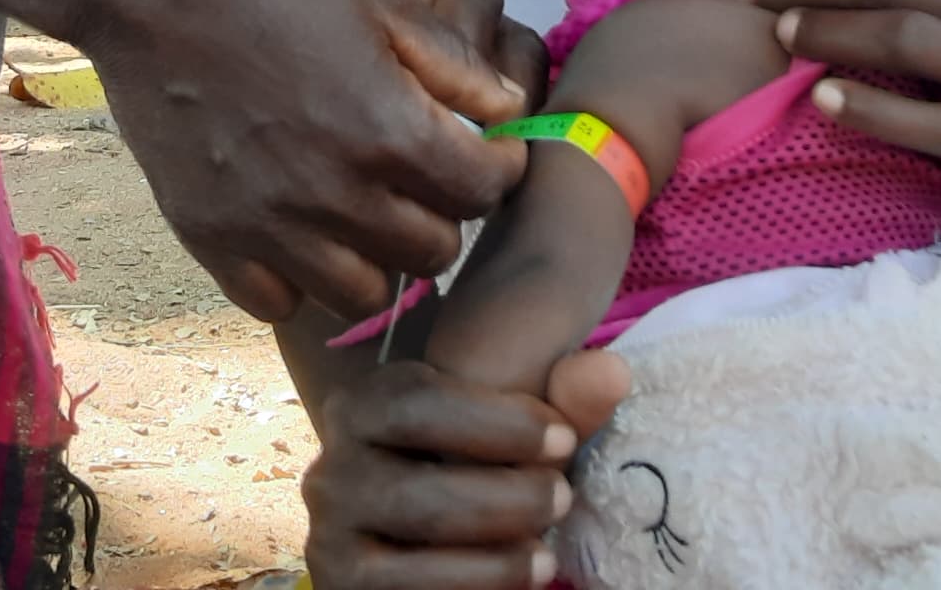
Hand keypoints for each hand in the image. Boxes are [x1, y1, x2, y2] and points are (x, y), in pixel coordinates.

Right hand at [91, 0, 528, 321]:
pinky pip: (277, 301)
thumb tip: (509, 110)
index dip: (495, 165)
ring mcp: (266, 226)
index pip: (485, 192)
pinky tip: (296, 225)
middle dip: (441, 212)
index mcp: (388, 130)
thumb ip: (453, 62)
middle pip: (433, 253)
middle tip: (419, 173)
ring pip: (363, 293)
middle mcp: (333, 196)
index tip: (477, 144)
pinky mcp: (208, 237)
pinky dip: (298, 276)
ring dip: (376, 256)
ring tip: (362, 206)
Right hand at [302, 363, 576, 589]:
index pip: (417, 403)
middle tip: (563, 500)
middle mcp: (331, 467)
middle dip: (505, 497)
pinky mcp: (340, 587)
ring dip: (495, 556)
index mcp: (363, 406)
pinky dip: (472, 588)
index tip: (565, 440)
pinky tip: (520, 583)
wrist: (415, 549)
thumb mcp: (511, 437)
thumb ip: (562, 404)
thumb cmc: (472, 473)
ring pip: (414, 548)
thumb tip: (611, 371)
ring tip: (549, 557)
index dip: (497, 422)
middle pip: (420, 486)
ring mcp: (330, 534)